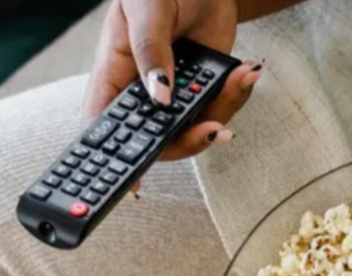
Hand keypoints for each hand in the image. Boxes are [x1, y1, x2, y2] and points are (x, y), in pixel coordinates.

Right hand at [83, 0, 261, 161]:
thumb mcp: (147, 9)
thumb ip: (150, 51)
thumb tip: (159, 97)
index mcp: (113, 74)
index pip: (104, 126)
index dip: (114, 158)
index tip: (134, 183)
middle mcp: (143, 92)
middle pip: (157, 140)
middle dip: (189, 139)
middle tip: (214, 128)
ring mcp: (176, 95)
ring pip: (195, 129)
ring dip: (223, 110)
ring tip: (241, 78)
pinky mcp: (205, 91)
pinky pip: (220, 109)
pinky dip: (237, 95)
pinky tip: (247, 72)